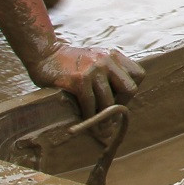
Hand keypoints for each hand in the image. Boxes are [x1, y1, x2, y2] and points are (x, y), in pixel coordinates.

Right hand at [31, 43, 145, 116]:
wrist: (45, 54)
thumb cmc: (71, 63)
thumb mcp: (96, 60)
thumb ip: (109, 74)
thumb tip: (118, 104)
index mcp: (114, 56)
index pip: (138, 75)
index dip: (129, 92)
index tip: (119, 102)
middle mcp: (107, 60)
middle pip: (129, 89)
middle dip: (122, 105)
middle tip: (112, 116)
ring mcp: (93, 69)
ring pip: (109, 101)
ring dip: (105, 119)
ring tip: (102, 130)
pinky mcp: (79, 80)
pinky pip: (90, 104)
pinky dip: (90, 116)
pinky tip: (87, 122)